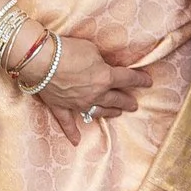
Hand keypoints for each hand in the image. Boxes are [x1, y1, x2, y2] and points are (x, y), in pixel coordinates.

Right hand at [14, 34, 155, 145]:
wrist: (41, 59)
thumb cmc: (68, 49)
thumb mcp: (92, 50)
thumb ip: (100, 61)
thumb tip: (101, 66)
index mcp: (106, 78)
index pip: (129, 79)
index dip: (140, 80)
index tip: (148, 82)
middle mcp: (95, 94)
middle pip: (116, 99)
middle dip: (127, 101)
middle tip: (134, 105)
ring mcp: (77, 103)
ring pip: (98, 111)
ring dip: (109, 113)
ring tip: (117, 114)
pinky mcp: (60, 107)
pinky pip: (67, 123)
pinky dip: (72, 133)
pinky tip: (76, 142)